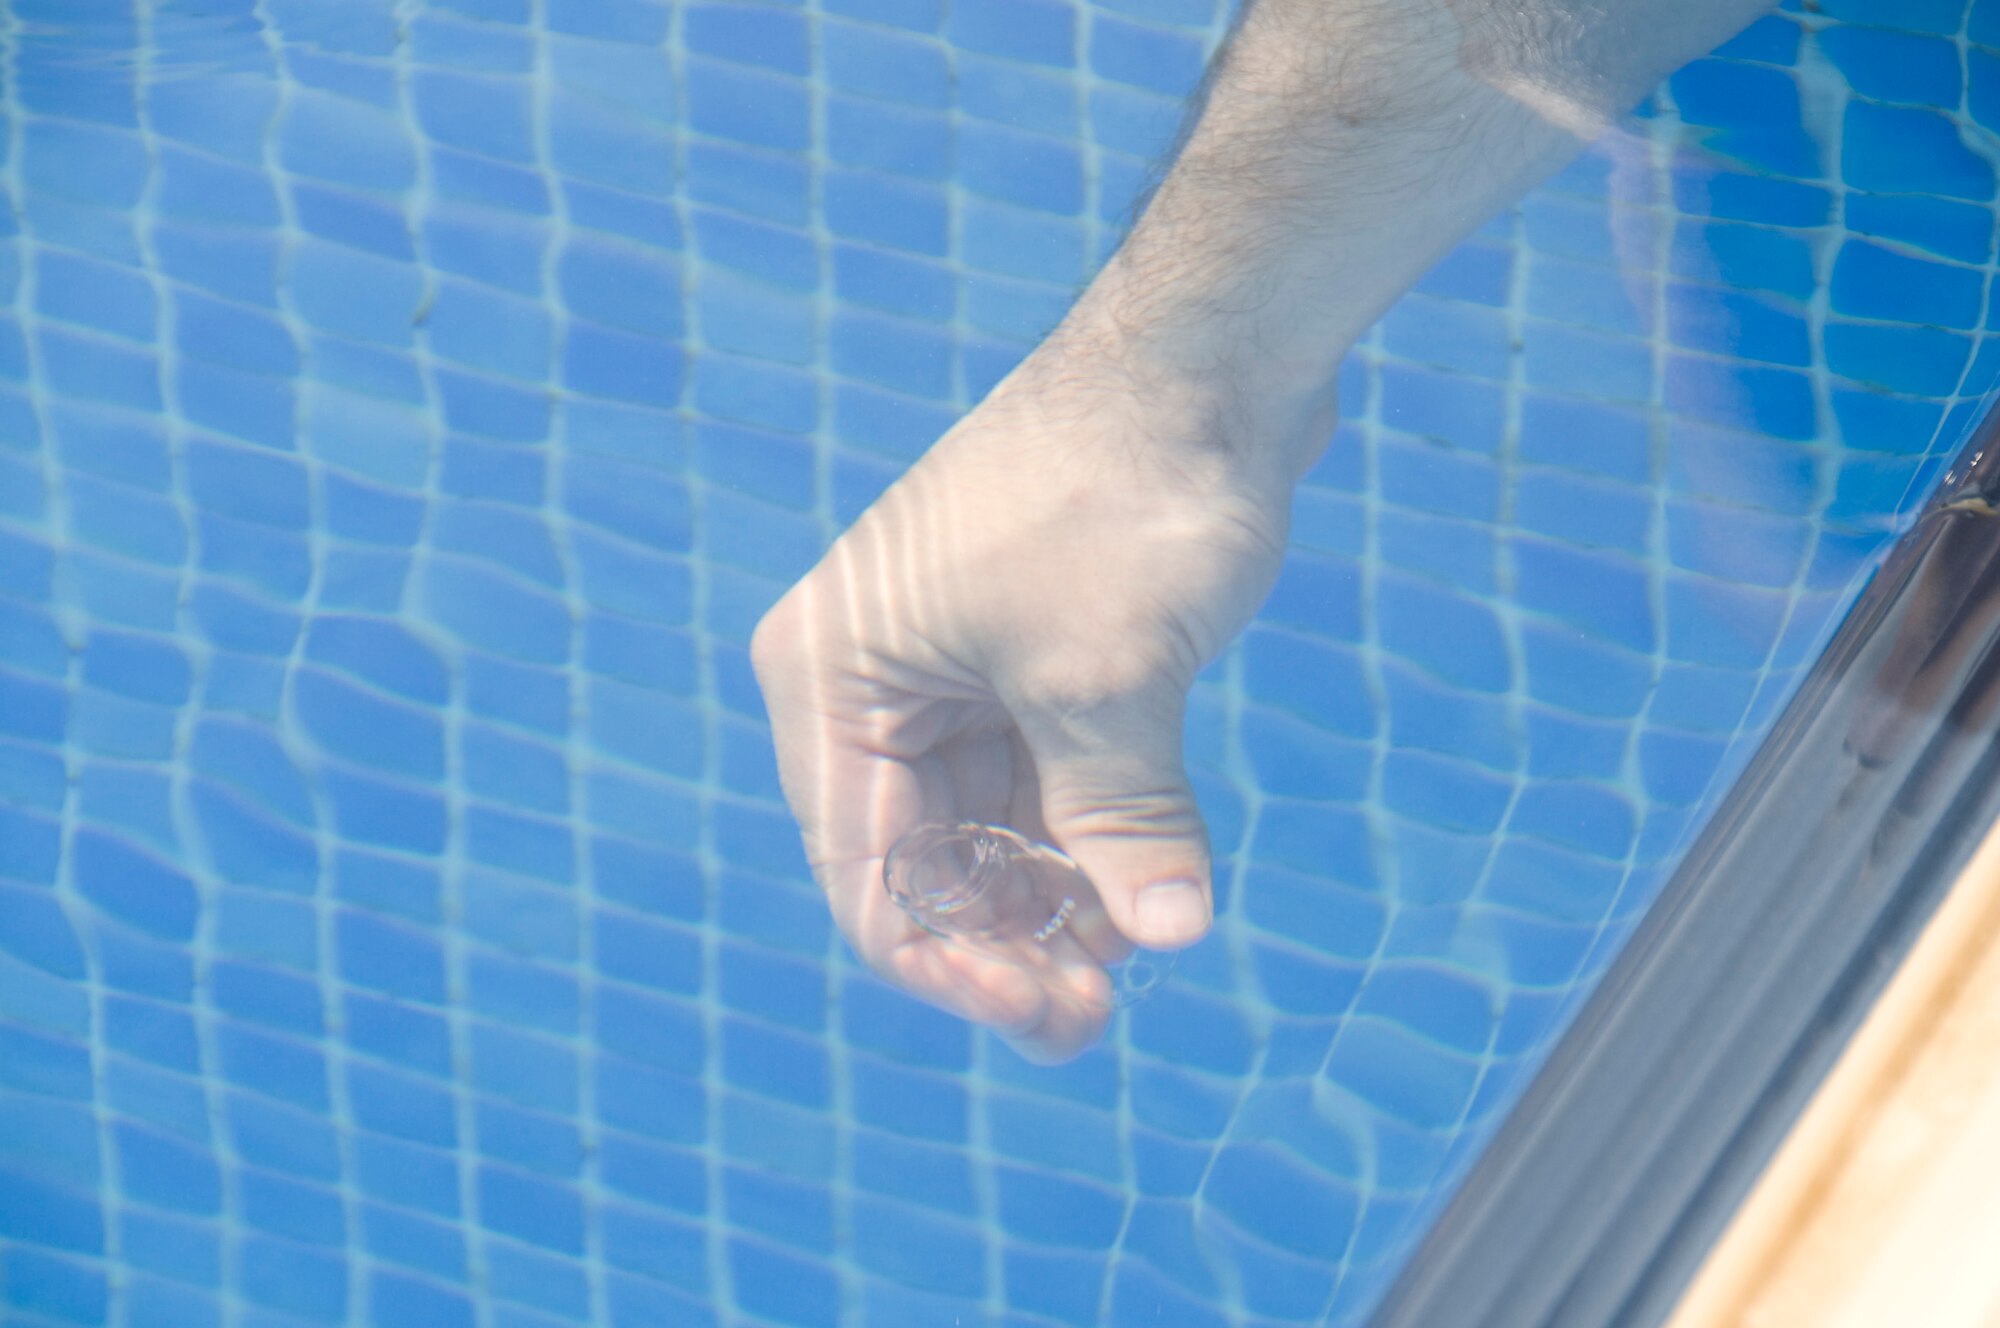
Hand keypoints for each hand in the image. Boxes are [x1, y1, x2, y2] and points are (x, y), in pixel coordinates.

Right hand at [751, 331, 1330, 1062]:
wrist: (1208, 356)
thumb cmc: (1125, 491)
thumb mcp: (1112, 680)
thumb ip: (1123, 823)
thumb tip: (1165, 939)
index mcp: (835, 675)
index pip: (864, 871)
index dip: (951, 963)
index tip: (1052, 1014)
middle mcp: (873, 676)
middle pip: (924, 859)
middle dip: (1008, 938)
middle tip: (1097, 1014)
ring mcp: (951, 664)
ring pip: (988, 827)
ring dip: (1055, 898)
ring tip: (1137, 953)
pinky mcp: (1027, 653)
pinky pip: (1041, 779)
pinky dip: (1087, 837)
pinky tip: (1144, 890)